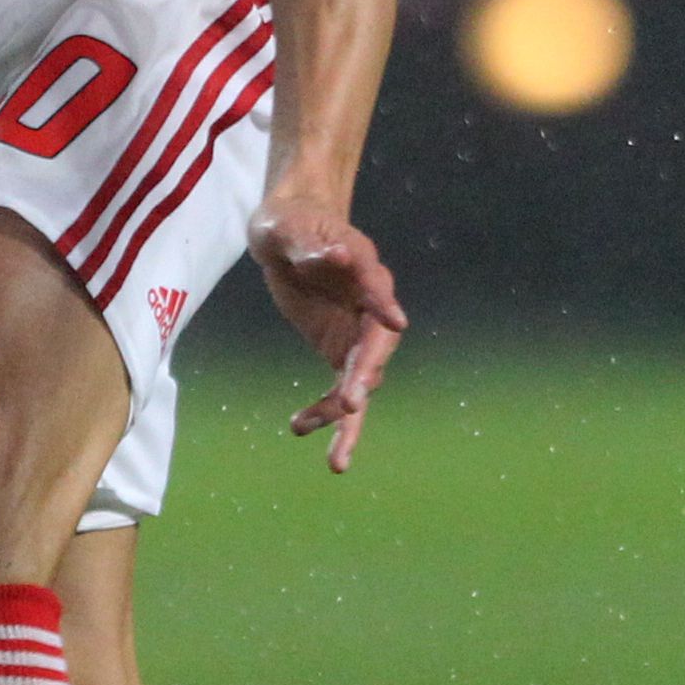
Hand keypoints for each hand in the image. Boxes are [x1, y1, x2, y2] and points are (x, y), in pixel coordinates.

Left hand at [247, 194, 406, 474]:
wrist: (289, 233)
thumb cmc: (290, 224)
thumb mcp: (289, 230)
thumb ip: (314, 247)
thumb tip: (339, 256)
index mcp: (365, 271)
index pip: (378, 291)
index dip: (384, 306)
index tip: (395, 323)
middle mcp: (370, 307)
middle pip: (374, 348)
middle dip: (364, 376)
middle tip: (351, 402)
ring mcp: (356, 334)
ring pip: (361, 381)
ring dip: (348, 419)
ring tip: (336, 461)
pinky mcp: (338, 350)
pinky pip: (338, 389)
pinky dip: (325, 413)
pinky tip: (299, 428)